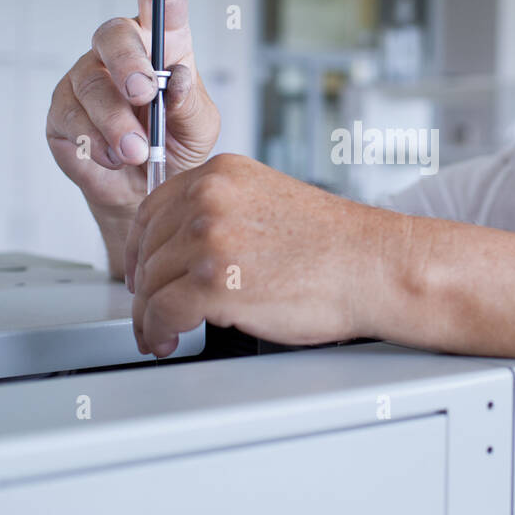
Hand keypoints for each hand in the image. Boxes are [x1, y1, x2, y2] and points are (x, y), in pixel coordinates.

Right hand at [46, 0, 220, 274]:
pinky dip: (97, 144)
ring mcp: (86, 81)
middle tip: (144, 93)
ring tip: (138, 152)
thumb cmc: (176, 150)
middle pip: (112, 34)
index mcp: (163, 47)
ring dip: (116, 122)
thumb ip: (188, 102)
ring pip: (92, 87)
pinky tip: (115, 158)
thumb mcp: (198, 127)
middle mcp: (120, 55)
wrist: (146, 196)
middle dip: (128, 61)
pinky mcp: (61, 114)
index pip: (160, 4)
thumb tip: (174, 79)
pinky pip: (72, 121)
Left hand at [124, 153, 400, 354]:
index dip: (141, 247)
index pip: (153, 208)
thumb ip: (223, 211)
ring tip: (160, 331)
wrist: (373, 266)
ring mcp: (208, 239)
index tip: (142, 269)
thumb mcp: (268, 202)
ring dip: (149, 315)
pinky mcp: (211, 282)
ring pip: (150, 283)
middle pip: (148, 248)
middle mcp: (210, 199)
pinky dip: (157, 332)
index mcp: (222, 174)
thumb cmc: (335, 246)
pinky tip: (167, 339)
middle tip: (151, 309)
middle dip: (145, 285)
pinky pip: (162, 312)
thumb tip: (185, 245)